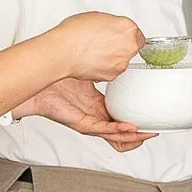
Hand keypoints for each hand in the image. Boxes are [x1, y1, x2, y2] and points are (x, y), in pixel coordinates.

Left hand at [18, 79, 153, 151]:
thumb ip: (101, 67)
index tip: (148, 116)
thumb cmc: (56, 79)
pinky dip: (120, 131)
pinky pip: (105, 131)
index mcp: (96, 105)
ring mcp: (90, 123)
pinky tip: (131, 127)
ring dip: (134, 136)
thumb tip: (114, 54)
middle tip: (154, 130)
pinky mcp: (83, 124)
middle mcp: (95, 116)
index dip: (134, 119)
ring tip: (147, 133)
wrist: (37, 84)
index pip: (120, 117)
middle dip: (139, 134)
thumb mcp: (86, 72)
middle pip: (121, 133)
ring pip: (116, 137)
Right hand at [48, 12, 144, 80]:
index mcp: (128, 29)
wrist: (63, 51)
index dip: (126, 35)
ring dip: (112, 57)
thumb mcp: (98, 17)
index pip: (137, 34)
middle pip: (131, 48)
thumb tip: (113, 29)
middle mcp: (128, 47)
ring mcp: (121, 63)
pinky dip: (104, 67)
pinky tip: (92, 60)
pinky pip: (111, 71)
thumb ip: (113, 25)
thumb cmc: (75, 33)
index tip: (120, 35)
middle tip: (104, 42)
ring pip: (121, 60)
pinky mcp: (112, 76)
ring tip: (95, 51)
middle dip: (120, 46)